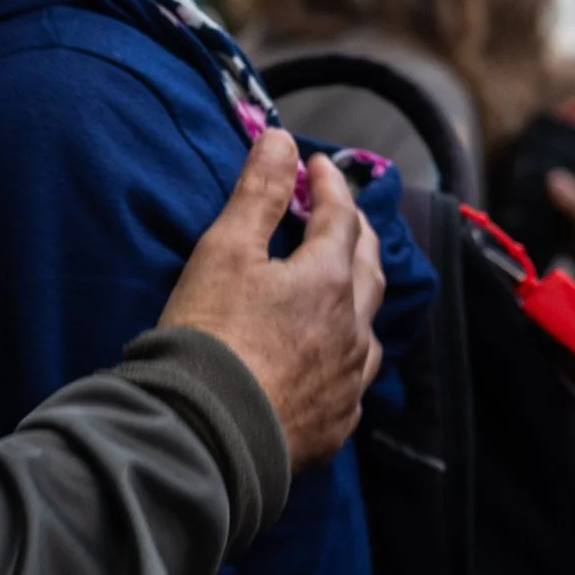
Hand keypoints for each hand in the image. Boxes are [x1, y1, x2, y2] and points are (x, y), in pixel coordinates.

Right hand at [159, 133, 382, 471]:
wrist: (205, 434)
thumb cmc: (210, 334)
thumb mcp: (226, 250)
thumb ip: (260, 192)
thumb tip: (283, 141)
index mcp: (330, 280)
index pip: (342, 216)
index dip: (330, 184)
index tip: (317, 165)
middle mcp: (353, 330)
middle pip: (369, 269)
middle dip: (356, 233)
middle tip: (339, 214)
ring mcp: (349, 383)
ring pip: (368, 330)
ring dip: (358, 298)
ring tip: (341, 289)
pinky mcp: (335, 426)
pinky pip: (352, 382)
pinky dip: (343, 357)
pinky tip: (327, 363)